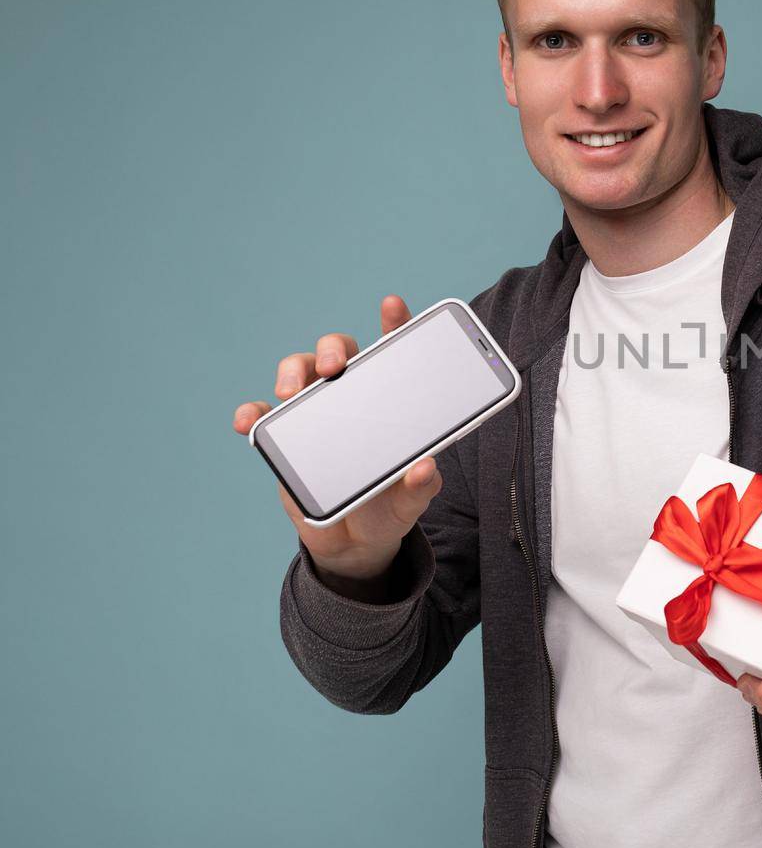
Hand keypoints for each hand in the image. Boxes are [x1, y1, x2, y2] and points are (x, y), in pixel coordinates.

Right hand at [231, 294, 442, 591]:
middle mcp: (350, 396)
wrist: (355, 541)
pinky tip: (249, 420)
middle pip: (339, 353)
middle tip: (336, 367)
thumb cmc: (389, 507)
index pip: (393, 352)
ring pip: (299, 372)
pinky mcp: (284, 436)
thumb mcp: (410, 500)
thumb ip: (422, 486)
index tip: (392, 305)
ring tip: (291, 389)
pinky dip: (253, 411)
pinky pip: (263, 415)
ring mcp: (315, 412)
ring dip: (292, 371)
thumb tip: (426, 468)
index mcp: (389, 400)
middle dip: (334, 350)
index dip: (394, 324)